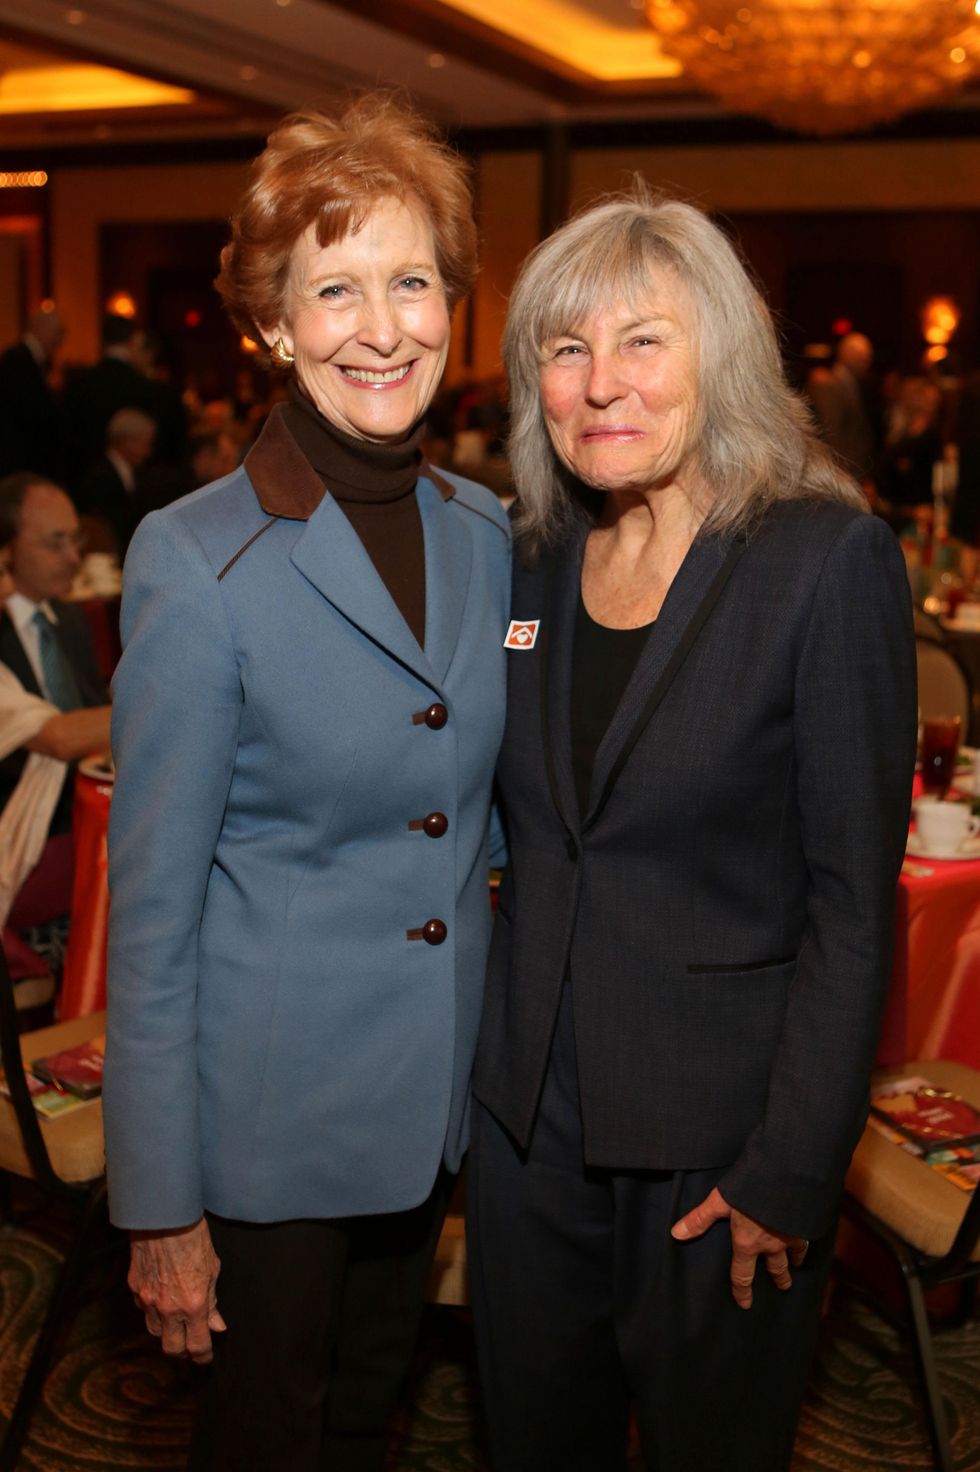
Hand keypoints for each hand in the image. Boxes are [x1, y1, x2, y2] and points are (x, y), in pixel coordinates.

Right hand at [128, 1217, 225, 1362]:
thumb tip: (217, 1325)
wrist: (164, 1215)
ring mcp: (147, 1299)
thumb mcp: (213, 1268)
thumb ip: (212, 1301)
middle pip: (172, 1348)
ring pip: (155, 1331)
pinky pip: (143, 1310)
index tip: (206, 1358)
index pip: (197, 1345)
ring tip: (177, 1323)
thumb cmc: (193, 1236)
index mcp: (193, 1304)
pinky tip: (162, 1300)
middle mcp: (168, 1308)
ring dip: (167, 1332)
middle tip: (191, 1345)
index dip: (203, 1357)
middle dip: (183, 1351)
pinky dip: (153, 1311)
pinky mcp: (134, 1288)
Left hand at [670, 1187, 808, 1309]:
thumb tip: (675, 1234)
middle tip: (783, 1288)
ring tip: (797, 1266)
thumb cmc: (748, 1189)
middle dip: (779, 1279)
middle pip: (775, 1269)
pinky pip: (807, 1238)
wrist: (784, 1176)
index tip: (745, 1304)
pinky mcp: (806, 1222)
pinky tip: (808, 1237)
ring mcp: (791, 1235)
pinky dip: (807, 1242)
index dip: (742, 1291)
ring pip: (795, 1255)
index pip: (743, 1275)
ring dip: (795, 1262)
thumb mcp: (719, 1201)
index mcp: (747, 1243)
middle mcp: (771, 1244)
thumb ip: (700, 1219)